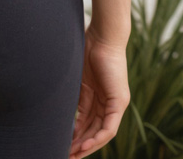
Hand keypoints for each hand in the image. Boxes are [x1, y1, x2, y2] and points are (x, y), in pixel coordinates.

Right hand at [69, 24, 130, 156]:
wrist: (101, 35)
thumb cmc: (87, 48)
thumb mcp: (78, 79)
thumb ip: (75, 97)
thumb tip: (62, 114)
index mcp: (98, 96)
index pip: (87, 123)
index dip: (76, 136)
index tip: (64, 145)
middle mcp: (109, 103)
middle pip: (94, 131)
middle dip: (80, 145)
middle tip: (66, 155)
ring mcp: (116, 103)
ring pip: (102, 133)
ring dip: (88, 146)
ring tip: (73, 154)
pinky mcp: (120, 101)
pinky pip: (110, 127)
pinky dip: (98, 138)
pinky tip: (86, 145)